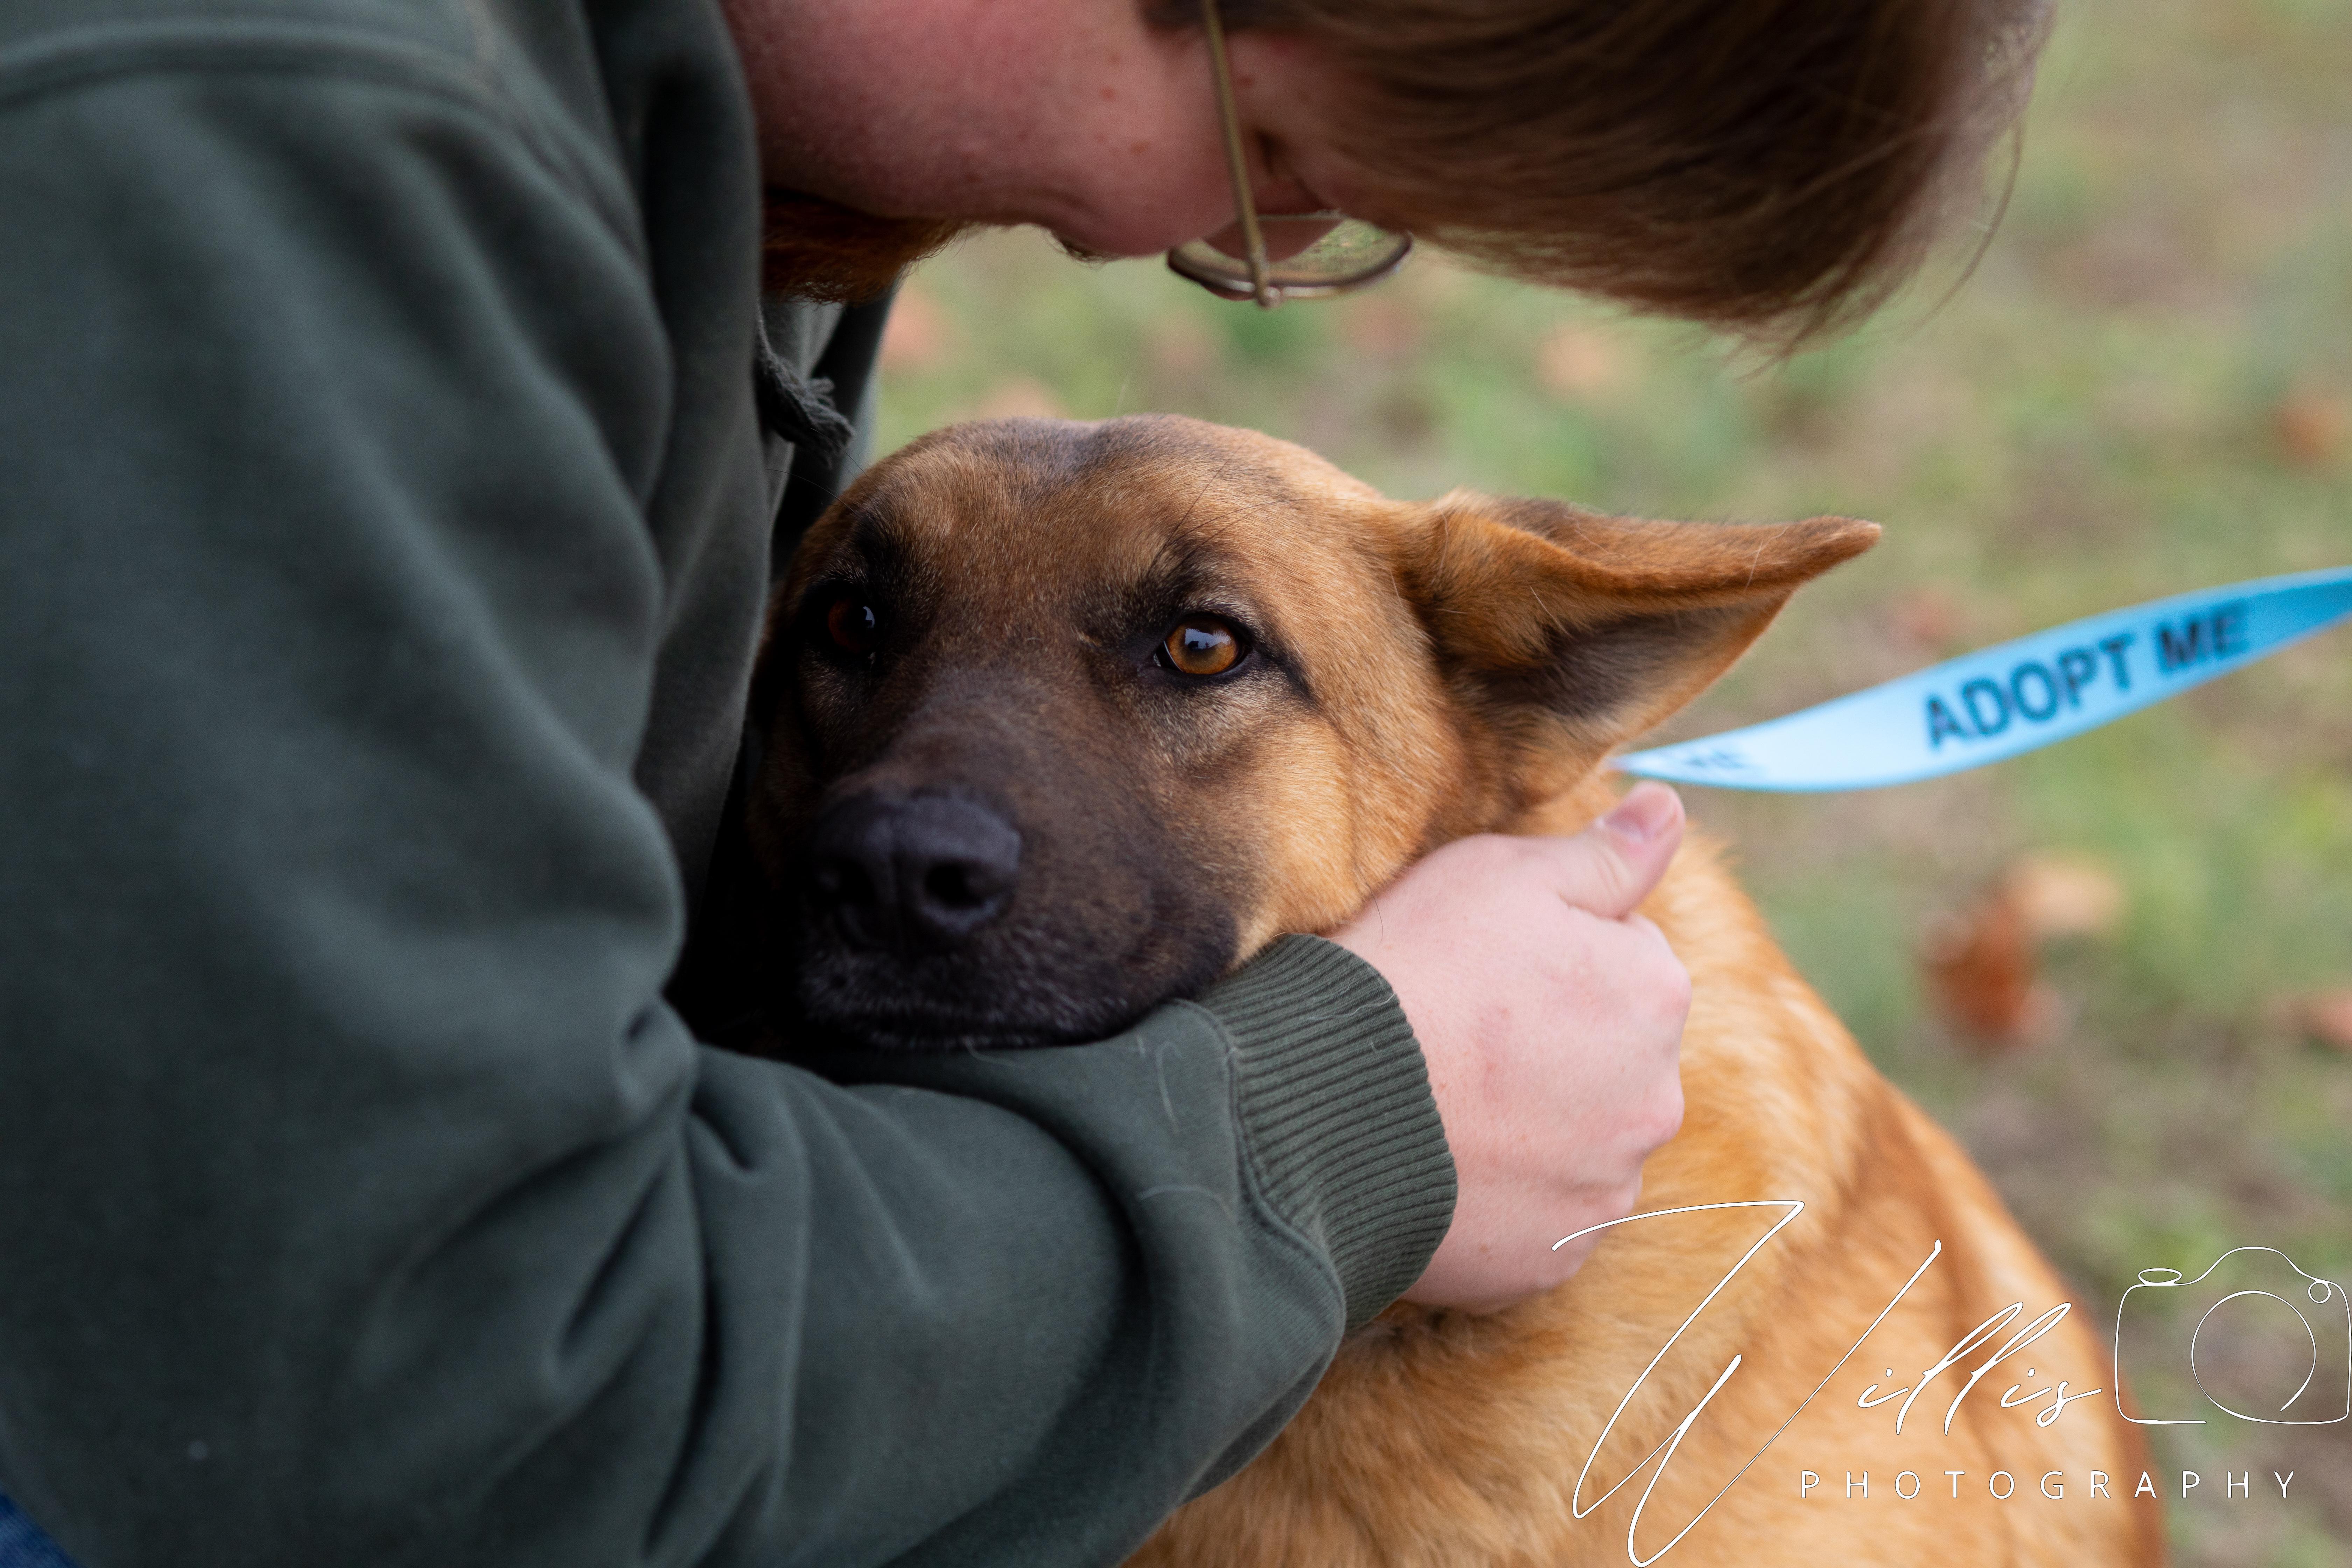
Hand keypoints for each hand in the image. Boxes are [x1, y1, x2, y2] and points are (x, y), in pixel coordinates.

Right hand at [1331, 783, 1690, 1313]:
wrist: (1325, 1105)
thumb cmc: (1413, 970)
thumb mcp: (1503, 873)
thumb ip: (1604, 852)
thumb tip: (1671, 808)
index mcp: (1655, 994)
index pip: (1625, 959)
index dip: (1547, 955)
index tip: (1482, 966)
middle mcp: (1655, 1101)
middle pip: (1611, 1058)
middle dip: (1554, 1045)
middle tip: (1458, 1034)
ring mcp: (1604, 1190)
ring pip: (1577, 1141)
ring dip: (1530, 1124)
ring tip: (1440, 1102)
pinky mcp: (1550, 1260)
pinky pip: (1535, 1219)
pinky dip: (1499, 1195)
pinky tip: (1440, 1164)